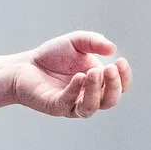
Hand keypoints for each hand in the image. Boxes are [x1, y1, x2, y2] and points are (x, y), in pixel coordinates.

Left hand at [10, 32, 129, 119]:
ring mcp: (73, 104)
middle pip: (110, 100)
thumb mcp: (76, 42)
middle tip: (108, 68)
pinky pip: (69, 104)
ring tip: (92, 73)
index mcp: (99, 83)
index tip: (120, 61)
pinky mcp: (56, 107)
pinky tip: (78, 77)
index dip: (124, 77)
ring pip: (91, 107)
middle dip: (112, 85)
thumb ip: (94, 42)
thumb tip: (112, 48)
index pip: (120, 87)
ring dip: (95, 91)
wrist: (26, 65)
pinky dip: (75, 91)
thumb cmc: (53, 56)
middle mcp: (89, 96)